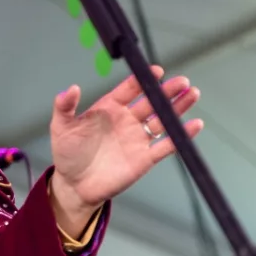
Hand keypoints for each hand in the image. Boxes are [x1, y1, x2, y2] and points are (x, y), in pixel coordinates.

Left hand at [47, 66, 203, 228]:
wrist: (74, 185)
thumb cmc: (67, 153)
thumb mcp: (61, 127)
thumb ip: (65, 106)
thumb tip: (71, 88)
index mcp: (108, 108)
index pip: (129, 89)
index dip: (142, 80)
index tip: (155, 70)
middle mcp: (126, 120)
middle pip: (151, 101)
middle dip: (166, 91)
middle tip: (182, 81)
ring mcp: (137, 138)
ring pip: (162, 119)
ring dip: (177, 108)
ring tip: (192, 94)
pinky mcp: (145, 158)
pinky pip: (166, 145)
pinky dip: (181, 136)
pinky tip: (194, 125)